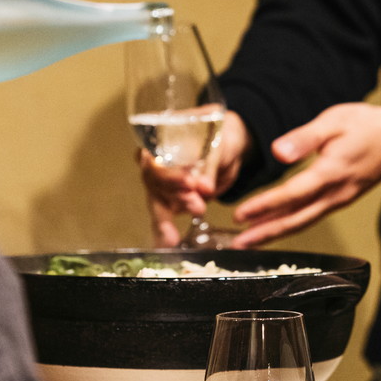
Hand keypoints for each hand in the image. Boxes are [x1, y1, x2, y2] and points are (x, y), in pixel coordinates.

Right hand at [140, 111, 249, 246]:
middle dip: (175, 195)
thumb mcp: (219, 146)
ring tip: (195, 214)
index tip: (189, 183)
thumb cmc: (219, 137)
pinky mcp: (169, 199)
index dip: (170, 172)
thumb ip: (210, 167)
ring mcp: (160, 181)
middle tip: (197, 204)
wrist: (227, 147)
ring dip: (173, 214)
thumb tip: (203, 188)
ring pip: (157, 200)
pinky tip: (166, 243)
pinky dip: (163, 231)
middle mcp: (154, 160)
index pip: (155, 156)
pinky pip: (162, 216)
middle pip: (154, 181)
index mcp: (159, 138)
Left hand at [231, 104, 380, 247]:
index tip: (241, 214)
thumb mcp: (334, 121)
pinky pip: (311, 217)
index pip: (293, 194)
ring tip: (248, 241)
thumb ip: (304, 138)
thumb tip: (278, 152)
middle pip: (296, 219)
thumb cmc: (367, 126)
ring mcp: (339, 200)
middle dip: (265, 232)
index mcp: (332, 172)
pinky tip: (275, 225)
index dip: (265, 205)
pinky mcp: (340, 200)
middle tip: (237, 243)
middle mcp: (336, 193)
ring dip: (275, 233)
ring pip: (303, 221)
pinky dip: (290, 225)